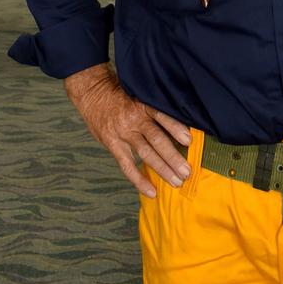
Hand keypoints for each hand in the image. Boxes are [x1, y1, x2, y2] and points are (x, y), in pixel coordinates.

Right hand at [64, 63, 191, 197]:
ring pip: (146, 154)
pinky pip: (127, 165)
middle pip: (157, 139)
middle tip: (187, 171)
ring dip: (162, 169)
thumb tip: (180, 120)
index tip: (189, 141)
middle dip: (173, 157)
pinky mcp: (113, 143)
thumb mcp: (140, 93)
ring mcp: (123, 132)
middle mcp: (135, 119)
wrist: (93, 92)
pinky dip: (139, 180)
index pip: (162, 116)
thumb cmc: (122, 93)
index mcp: (144, 104)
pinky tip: (151, 191)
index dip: (175, 128)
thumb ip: (155, 107)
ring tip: (177, 181)